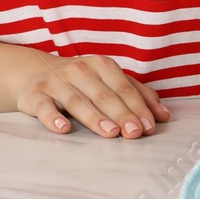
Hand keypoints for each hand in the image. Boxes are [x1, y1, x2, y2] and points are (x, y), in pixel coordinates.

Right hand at [13, 51, 171, 138]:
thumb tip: (164, 116)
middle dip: (121, 114)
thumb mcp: (109, 82)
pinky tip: (63, 128)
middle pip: (103, 95)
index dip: (137, 107)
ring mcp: (56, 81)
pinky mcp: (36, 95)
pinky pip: (44, 107)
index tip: (149, 127)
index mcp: (101, 65)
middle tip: (134, 134)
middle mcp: (79, 70)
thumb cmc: (82, 82)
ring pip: (77, 101)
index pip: (124, 88)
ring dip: (94, 118)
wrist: (35, 72)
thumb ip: (137, 96)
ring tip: (110, 133)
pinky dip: (53, 117)